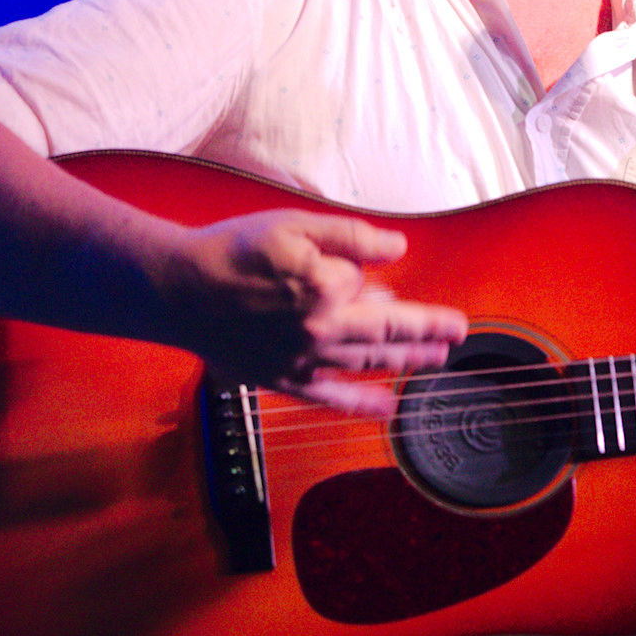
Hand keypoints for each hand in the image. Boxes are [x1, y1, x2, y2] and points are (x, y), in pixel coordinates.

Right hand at [151, 209, 465, 416]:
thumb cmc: (233, 250)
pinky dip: (361, 404)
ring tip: (436, 361)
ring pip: (367, 364)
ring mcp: (303, 359)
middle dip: (427, 333)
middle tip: (458, 334)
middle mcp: (321, 330)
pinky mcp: (282, 379)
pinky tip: (387, 410)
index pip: (370, 286)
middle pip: (388, 334)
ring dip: (406, 364)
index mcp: (326, 289)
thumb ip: (350, 236)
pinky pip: (329, 397)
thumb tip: (399, 249)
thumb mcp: (294, 225)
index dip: (383, 285)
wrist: (177, 289)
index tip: (410, 294)